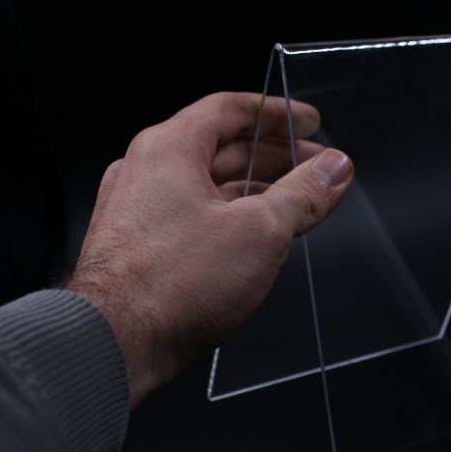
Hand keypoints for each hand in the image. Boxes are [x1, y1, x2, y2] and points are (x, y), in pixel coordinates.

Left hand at [66, 92, 352, 406]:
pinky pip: (193, 217)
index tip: (308, 123)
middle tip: (315, 166)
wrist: (115, 343)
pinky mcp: (139, 249)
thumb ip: (303, 194)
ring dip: (256, 189)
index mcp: (169, 149)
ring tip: (296, 203)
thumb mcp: (261, 230)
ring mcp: (138, 212)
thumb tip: (335, 170)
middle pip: (221, 148)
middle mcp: (146, 173)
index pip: (230, 108)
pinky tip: (255, 238)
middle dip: (275, 155)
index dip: (277, 113)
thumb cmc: (169, 284)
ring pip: (208, 185)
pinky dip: (230, 217)